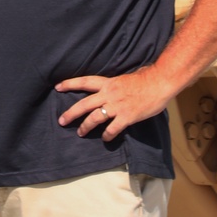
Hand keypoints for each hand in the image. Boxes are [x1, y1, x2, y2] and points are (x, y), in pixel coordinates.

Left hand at [55, 66, 171, 142]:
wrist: (158, 83)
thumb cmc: (145, 79)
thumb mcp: (124, 78)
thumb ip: (114, 86)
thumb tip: (110, 90)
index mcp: (108, 83)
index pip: (85, 82)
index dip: (70, 84)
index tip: (57, 87)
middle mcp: (109, 94)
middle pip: (84, 104)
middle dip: (71, 113)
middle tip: (61, 121)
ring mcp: (117, 106)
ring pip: (95, 118)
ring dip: (85, 126)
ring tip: (80, 133)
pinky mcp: (126, 117)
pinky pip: (112, 129)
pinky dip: (107, 135)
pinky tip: (106, 138)